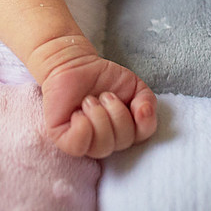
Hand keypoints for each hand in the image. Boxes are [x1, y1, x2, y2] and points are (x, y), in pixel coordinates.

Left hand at [40, 52, 157, 158]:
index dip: (143, 121)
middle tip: (104, 95)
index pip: (141, 136)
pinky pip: (78, 145)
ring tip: (89, 100)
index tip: (135, 103)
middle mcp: (106, 141)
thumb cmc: (104, 78)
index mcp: (123, 132)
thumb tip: (145, 112)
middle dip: (116, 112)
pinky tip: (78, 113)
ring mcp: (84, 142)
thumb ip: (147, 100)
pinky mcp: (63, 138)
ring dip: (98, 115)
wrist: (74, 64)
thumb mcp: (134, 85)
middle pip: (122, 140)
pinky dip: (82, 127)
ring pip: (102, 145)